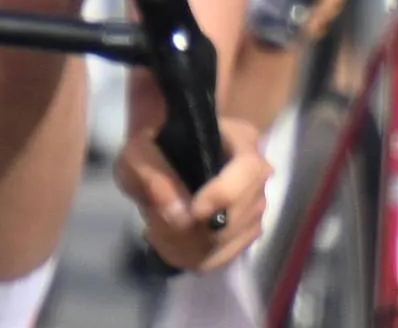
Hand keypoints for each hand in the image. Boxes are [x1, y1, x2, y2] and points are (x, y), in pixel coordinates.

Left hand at [117, 110, 270, 272]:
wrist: (161, 152)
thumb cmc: (153, 141)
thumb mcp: (139, 149)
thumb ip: (152, 173)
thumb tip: (177, 213)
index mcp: (240, 139)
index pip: (250, 170)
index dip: (225, 194)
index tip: (192, 211)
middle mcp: (257, 175)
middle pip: (241, 215)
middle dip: (196, 230)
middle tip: (156, 225)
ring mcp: (255, 206)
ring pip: (232, 241)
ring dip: (191, 246)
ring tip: (156, 230)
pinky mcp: (243, 233)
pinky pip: (225, 256)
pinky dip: (195, 257)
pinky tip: (169, 242)